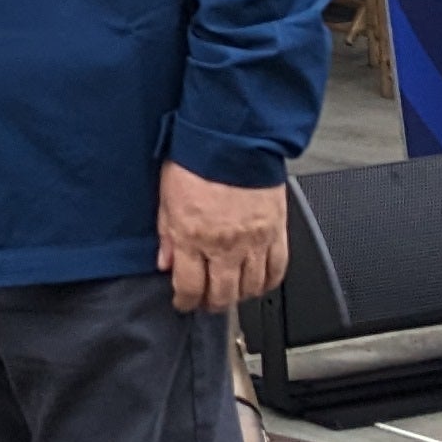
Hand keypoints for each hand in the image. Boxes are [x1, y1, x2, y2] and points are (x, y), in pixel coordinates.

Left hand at [156, 162, 286, 313]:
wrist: (235, 137)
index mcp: (192, 235)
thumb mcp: (166, 195)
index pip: (189, 287)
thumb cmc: (198, 159)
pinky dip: (268, 282)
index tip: (183, 302)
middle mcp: (224, 244)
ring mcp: (253, 241)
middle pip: (221, 295)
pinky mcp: (276, 233)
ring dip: (238, 296)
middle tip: (206, 302)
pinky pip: (277, 270)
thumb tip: (164, 261)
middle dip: (211, 304)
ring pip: (250, 288)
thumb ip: (166, 233)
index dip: (185, 301)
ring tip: (231, 293)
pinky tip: (259, 282)